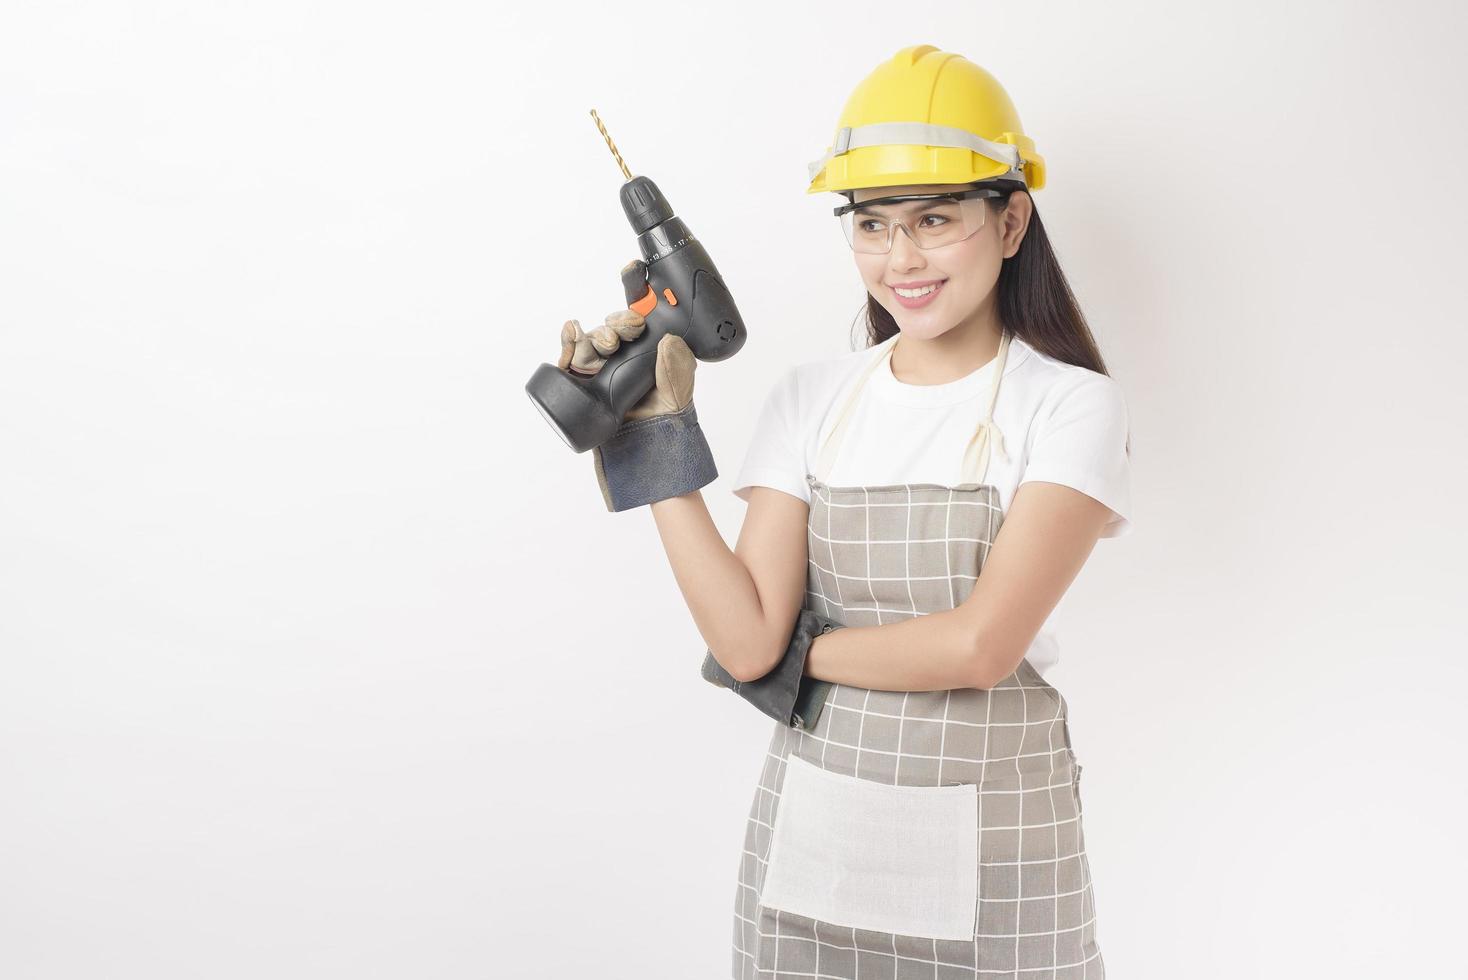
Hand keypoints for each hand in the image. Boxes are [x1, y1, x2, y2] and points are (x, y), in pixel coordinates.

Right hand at [556, 259, 696, 422]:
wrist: (644, 445)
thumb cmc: (663, 415)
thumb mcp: (679, 389)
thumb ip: (678, 365)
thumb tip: (669, 341)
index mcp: (647, 345)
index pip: (640, 311)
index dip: (636, 289)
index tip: (633, 270)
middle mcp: (622, 351)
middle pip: (613, 323)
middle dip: (619, 321)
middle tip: (630, 328)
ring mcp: (599, 364)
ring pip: (591, 337)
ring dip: (598, 335)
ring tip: (609, 347)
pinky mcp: (580, 378)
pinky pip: (569, 355)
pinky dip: (568, 340)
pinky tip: (572, 331)